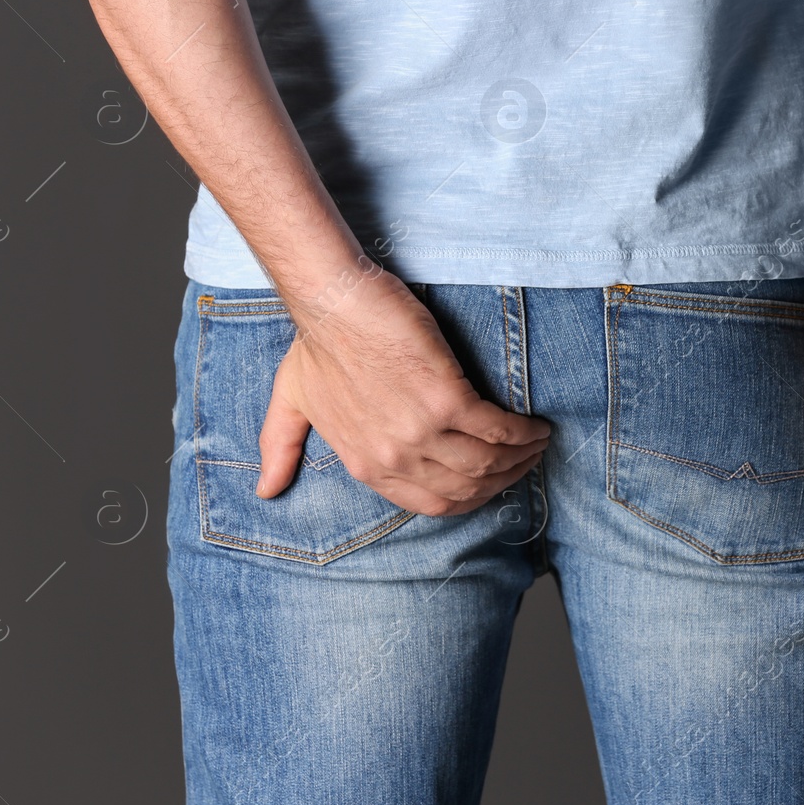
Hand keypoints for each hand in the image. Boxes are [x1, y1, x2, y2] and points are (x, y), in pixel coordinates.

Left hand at [256, 268, 550, 516]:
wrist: (335, 302)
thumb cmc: (317, 342)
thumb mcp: (292, 401)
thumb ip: (281, 447)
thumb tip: (266, 490)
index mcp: (366, 464)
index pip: (432, 503)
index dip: (470, 497)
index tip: (491, 480)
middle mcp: (394, 456)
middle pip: (468, 487)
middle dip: (504, 479)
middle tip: (526, 460)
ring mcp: (420, 432)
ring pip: (487, 462)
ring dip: (521, 456)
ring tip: (538, 443)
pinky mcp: (445, 399)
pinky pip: (497, 430)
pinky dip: (523, 433)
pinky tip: (537, 426)